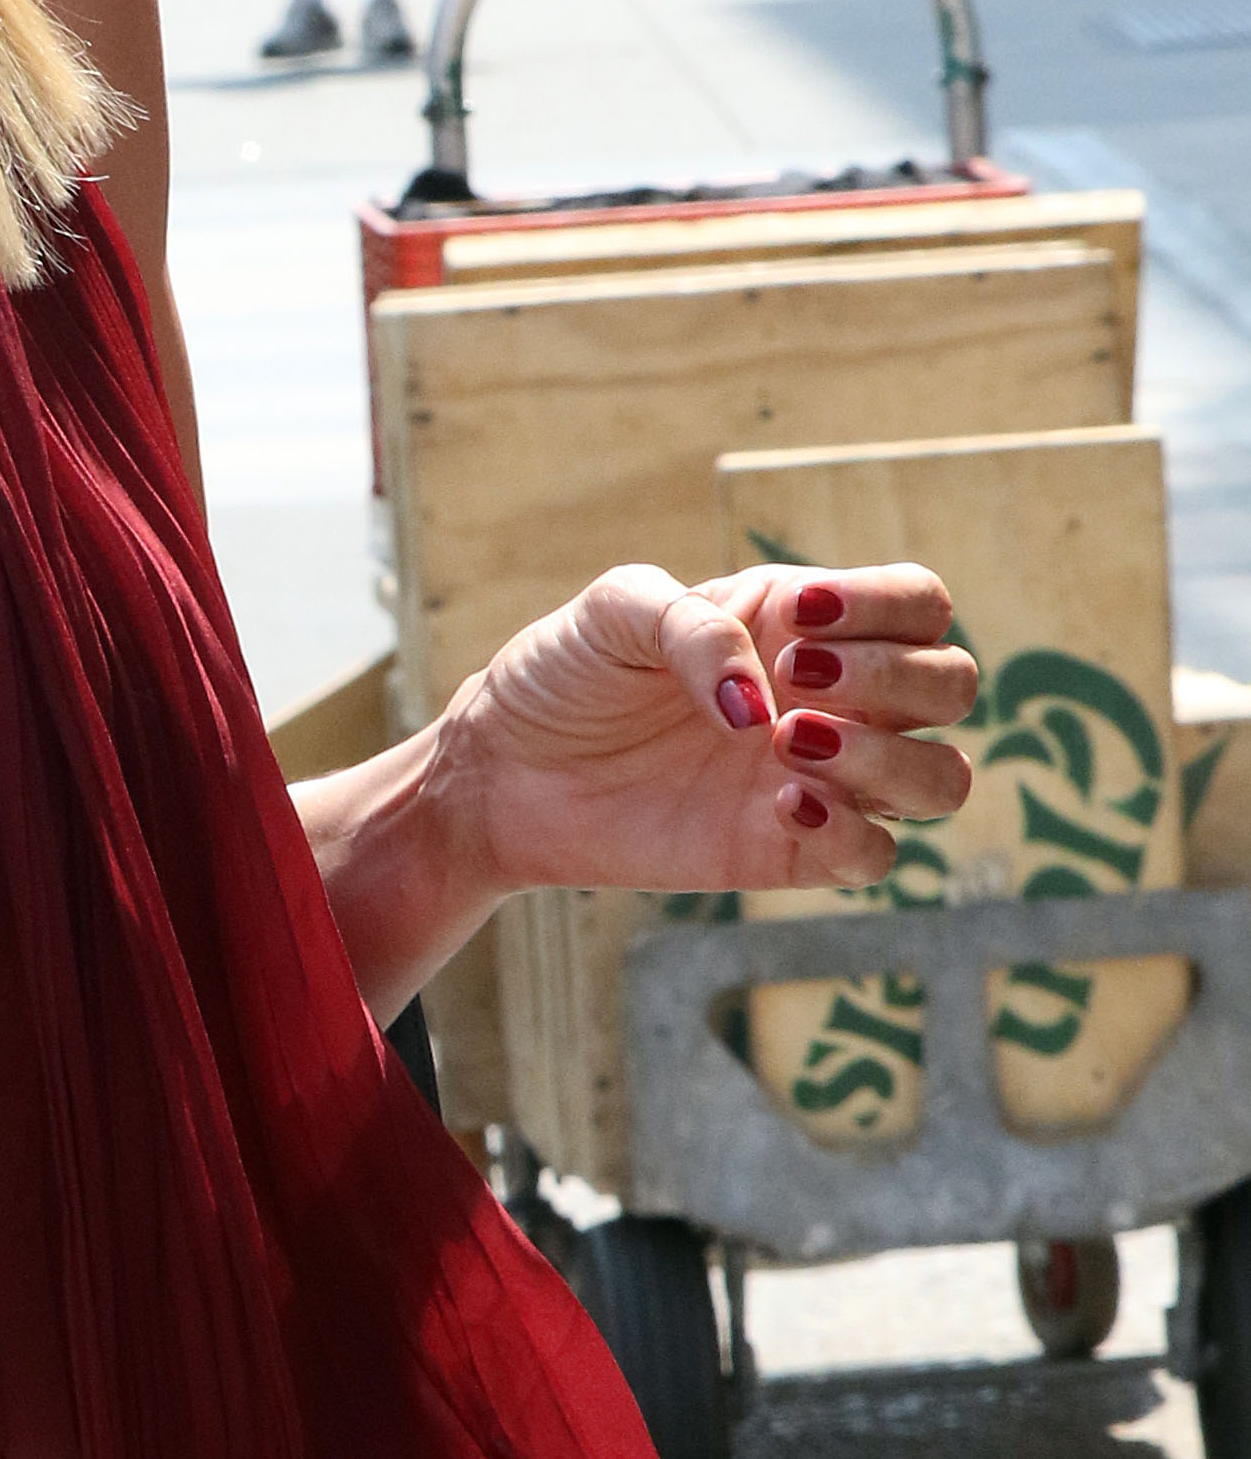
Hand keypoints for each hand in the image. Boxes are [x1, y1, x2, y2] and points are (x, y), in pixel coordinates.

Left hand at [436, 562, 977, 906]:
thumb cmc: (565, 674)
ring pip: (943, 777)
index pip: (917, 603)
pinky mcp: (792, 850)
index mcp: (802, 621)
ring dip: (889, 757)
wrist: (505, 771)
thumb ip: (696, 629)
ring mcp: (820, 777)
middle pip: (952, 683)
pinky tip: (781, 804)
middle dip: (894, 677)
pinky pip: (879, 854)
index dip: (887, 607)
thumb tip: (764, 706)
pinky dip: (851, 830)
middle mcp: (832, 698)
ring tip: (787, 742)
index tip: (800, 618)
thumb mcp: (615, 612)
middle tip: (795, 678)